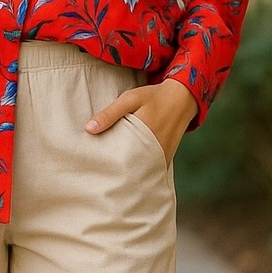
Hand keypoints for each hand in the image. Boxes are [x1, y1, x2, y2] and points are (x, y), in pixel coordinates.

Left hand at [84, 78, 198, 166]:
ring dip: (128, 173)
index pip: (119, 158)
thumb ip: (110, 113)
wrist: (183, 98)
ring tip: (111, 176)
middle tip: (99, 175)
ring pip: (141, 171)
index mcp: (143, 136)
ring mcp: (162, 156)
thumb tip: (88, 129)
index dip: (106, 166)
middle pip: (130, 169)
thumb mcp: (130, 99)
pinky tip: (129, 170)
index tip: (93, 169)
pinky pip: (151, 168)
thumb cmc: (153, 97)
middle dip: (115, 173)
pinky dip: (140, 169)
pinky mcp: (166, 158)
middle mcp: (154, 150)